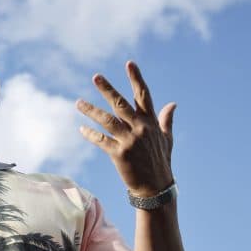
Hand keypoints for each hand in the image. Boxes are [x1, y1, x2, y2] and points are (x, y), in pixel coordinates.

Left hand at [76, 61, 175, 197]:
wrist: (156, 188)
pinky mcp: (119, 154)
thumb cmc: (161, 162)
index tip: (129, 63)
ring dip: (91, 111)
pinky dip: (90, 134)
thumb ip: (166, 120)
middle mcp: (140, 128)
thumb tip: (172, 104)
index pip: (143, 95)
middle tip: (95, 77)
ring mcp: (130, 141)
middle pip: (121, 104)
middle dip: (107, 89)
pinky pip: (101, 140)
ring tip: (78, 103)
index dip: (136, 78)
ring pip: (107, 120)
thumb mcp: (167, 140)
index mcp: (151, 122)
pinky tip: (81, 129)